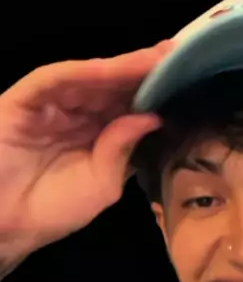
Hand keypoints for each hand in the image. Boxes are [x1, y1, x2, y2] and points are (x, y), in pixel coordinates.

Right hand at [0, 40, 173, 257]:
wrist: (8, 226)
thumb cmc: (54, 209)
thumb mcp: (102, 184)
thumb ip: (123, 149)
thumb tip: (151, 118)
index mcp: (97, 134)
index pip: (129, 106)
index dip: (154, 92)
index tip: (186, 80)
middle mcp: (77, 114)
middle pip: (114, 86)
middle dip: (145, 71)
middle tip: (178, 55)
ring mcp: (52, 104)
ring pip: (90, 77)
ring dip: (123, 67)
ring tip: (156, 58)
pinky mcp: (26, 100)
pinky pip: (57, 80)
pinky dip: (86, 73)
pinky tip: (114, 69)